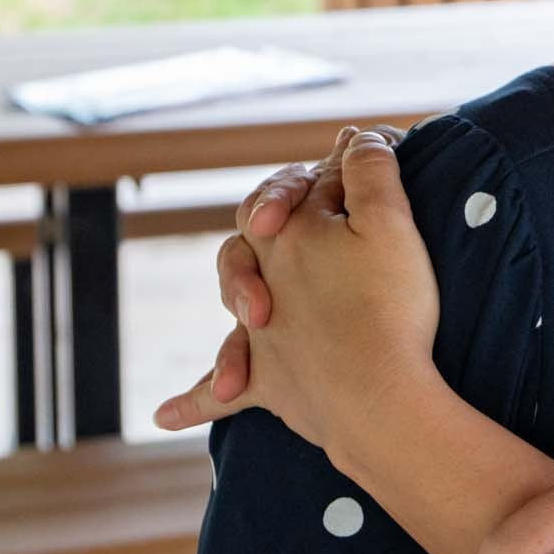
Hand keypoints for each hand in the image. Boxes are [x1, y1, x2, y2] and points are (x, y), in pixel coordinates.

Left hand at [154, 125, 430, 461]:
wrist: (378, 398)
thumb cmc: (388, 307)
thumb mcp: (391, 221)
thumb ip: (372, 171)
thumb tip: (356, 137)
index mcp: (287, 235)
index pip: (296, 191)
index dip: (333, 176)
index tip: (367, 171)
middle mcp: (263, 282)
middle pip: (252, 239)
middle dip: (276, 222)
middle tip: (313, 221)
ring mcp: (261, 338)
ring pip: (236, 306)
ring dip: (241, 301)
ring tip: (262, 306)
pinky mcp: (267, 386)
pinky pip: (220, 395)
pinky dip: (194, 402)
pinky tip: (163, 416)